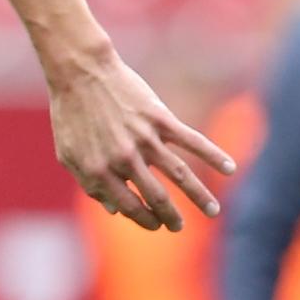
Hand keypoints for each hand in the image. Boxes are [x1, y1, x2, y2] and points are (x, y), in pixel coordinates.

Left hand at [45, 40, 233, 230]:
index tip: (154, 225)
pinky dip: (214, 154)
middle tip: (179, 227)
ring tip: (214, 212)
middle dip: (171, 217)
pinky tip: (230, 168)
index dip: (143, 219)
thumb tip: (113, 210)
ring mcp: (145, 139)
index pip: (129, 206)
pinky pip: (192, 141)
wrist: (80, 72)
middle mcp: (124, 159)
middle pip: (157, 197)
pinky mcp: (160, 119)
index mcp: (100, 171)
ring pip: (180, 174)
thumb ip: (90, 184)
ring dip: (200, 196)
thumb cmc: (71, 114)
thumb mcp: (69, 155)